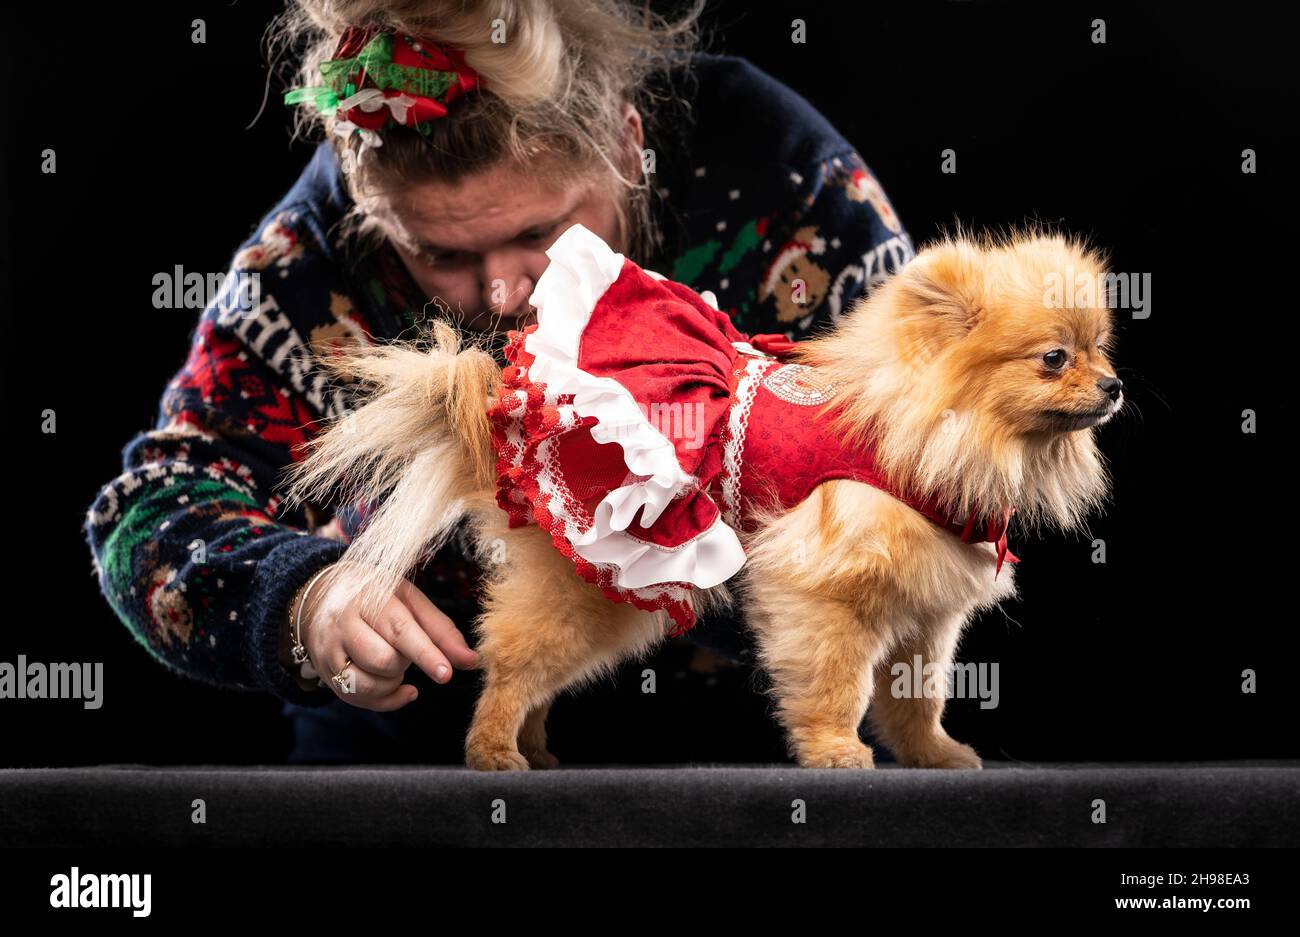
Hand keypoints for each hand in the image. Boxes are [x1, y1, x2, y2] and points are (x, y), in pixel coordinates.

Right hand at [294, 566, 480, 710]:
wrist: (319, 596)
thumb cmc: (376, 596)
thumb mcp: (409, 600)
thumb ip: (441, 630)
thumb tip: (470, 661)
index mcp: (369, 598)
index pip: (400, 630)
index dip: (426, 654)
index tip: (446, 674)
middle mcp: (343, 624)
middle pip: (384, 660)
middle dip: (405, 663)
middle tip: (404, 648)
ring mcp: (329, 651)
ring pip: (368, 684)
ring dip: (392, 682)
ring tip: (394, 661)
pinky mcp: (325, 674)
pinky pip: (358, 699)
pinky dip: (385, 699)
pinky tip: (396, 686)